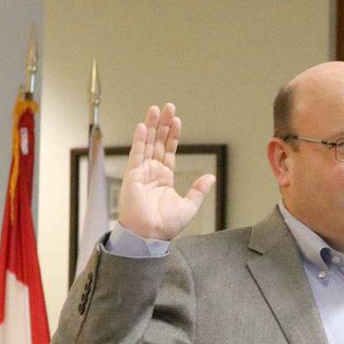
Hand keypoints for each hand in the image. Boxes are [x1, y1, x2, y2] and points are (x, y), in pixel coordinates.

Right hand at [117, 103, 215, 240]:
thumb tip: (210, 177)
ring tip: (156, 109)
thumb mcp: (190, 206)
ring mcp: (142, 173)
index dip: (173, 135)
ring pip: (147, 144)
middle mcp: (152, 172)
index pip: (169, 150)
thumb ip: (199, 190)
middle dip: (163, 124)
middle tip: (168, 107)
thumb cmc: (166, 226)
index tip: (177, 120)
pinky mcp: (133, 176)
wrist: (150, 236)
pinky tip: (143, 126)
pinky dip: (140, 140)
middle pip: (157, 142)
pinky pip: (137, 154)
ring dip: (151, 126)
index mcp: (164, 178)